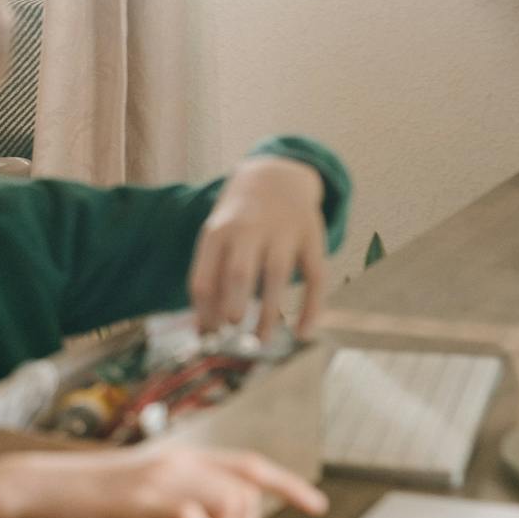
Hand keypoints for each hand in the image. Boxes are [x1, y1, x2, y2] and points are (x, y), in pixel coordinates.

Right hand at [0, 443, 326, 517]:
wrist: (30, 492)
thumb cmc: (76, 501)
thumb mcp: (133, 503)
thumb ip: (170, 511)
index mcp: (173, 457)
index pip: (246, 464)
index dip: (286, 483)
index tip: (316, 504)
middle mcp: (175, 460)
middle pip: (247, 489)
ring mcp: (162, 478)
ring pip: (232, 504)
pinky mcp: (147, 500)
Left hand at [189, 157, 327, 339]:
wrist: (276, 175)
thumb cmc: (238, 219)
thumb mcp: (217, 236)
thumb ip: (211, 276)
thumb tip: (203, 328)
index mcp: (217, 233)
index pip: (204, 276)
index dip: (204, 310)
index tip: (208, 335)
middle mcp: (248, 230)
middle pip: (239, 272)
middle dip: (233, 302)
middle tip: (231, 332)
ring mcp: (283, 232)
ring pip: (276, 276)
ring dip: (268, 313)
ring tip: (261, 341)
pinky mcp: (312, 238)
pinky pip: (315, 275)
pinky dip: (311, 306)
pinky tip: (302, 331)